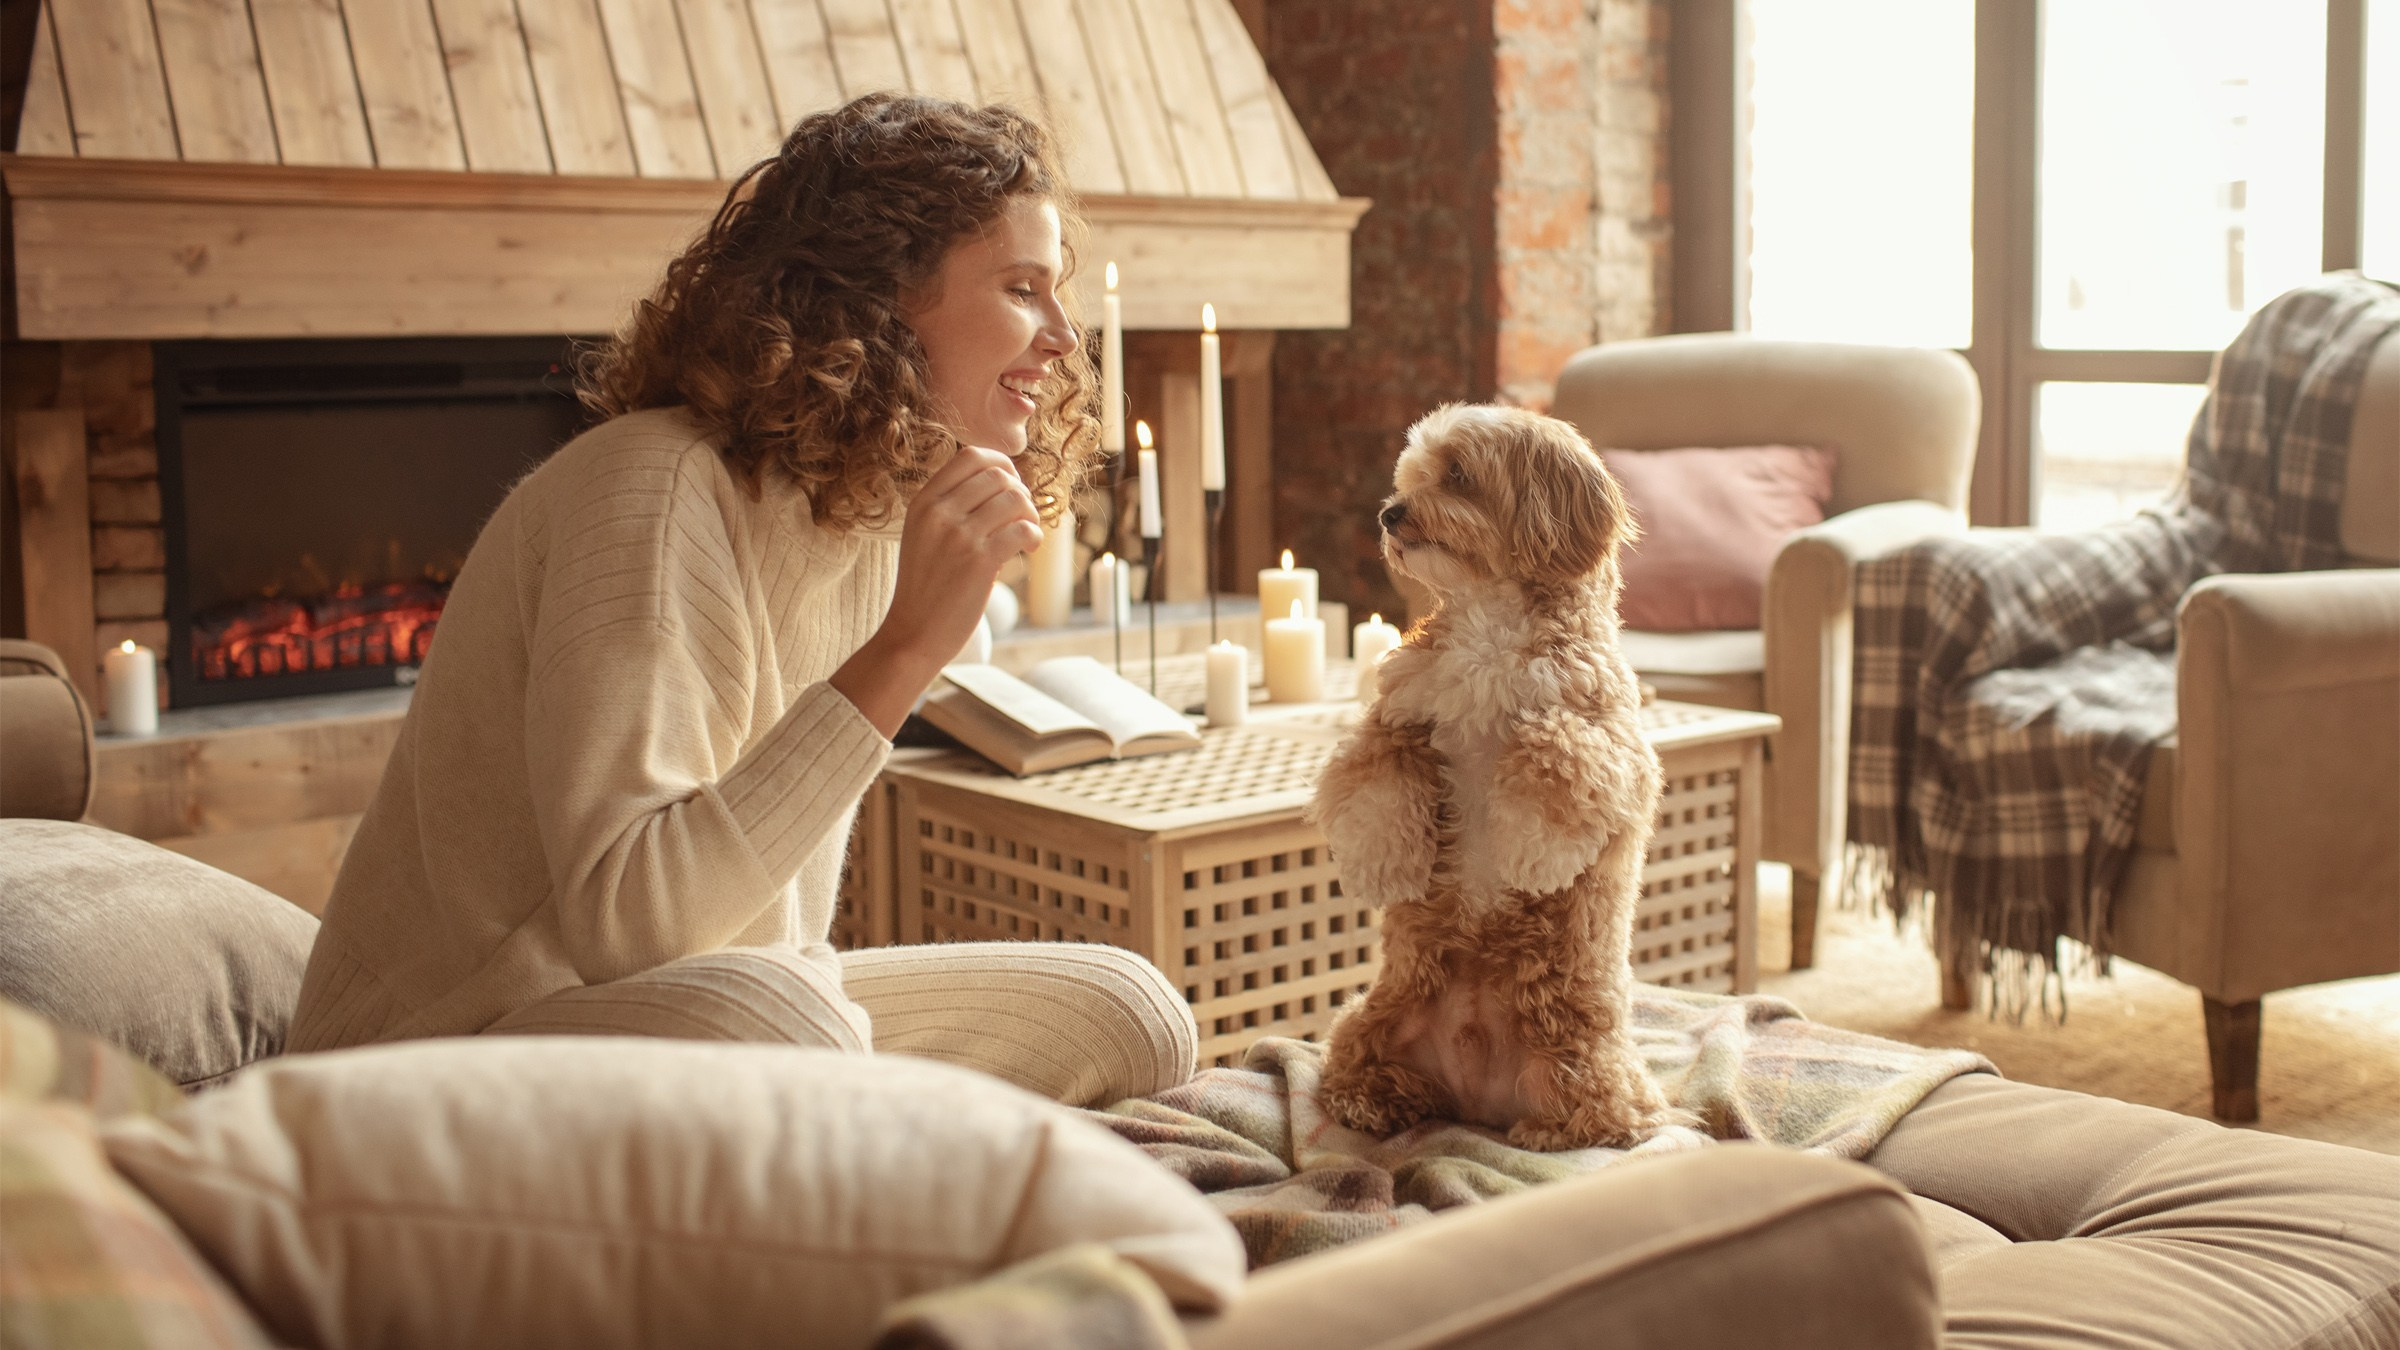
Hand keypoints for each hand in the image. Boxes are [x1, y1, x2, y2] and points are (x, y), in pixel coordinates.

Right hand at [832, 446, 1041, 735]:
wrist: (913, 633)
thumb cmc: (927, 585)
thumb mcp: (924, 534)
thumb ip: (952, 505)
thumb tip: (1004, 480)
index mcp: (923, 501)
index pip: (971, 456)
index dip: (1002, 465)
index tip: (1011, 488)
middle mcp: (938, 512)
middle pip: (998, 475)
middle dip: (1021, 493)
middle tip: (1021, 519)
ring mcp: (958, 535)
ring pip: (1015, 499)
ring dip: (1030, 515)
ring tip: (1025, 537)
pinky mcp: (979, 561)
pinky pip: (1023, 529)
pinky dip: (1034, 537)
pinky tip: (1027, 550)